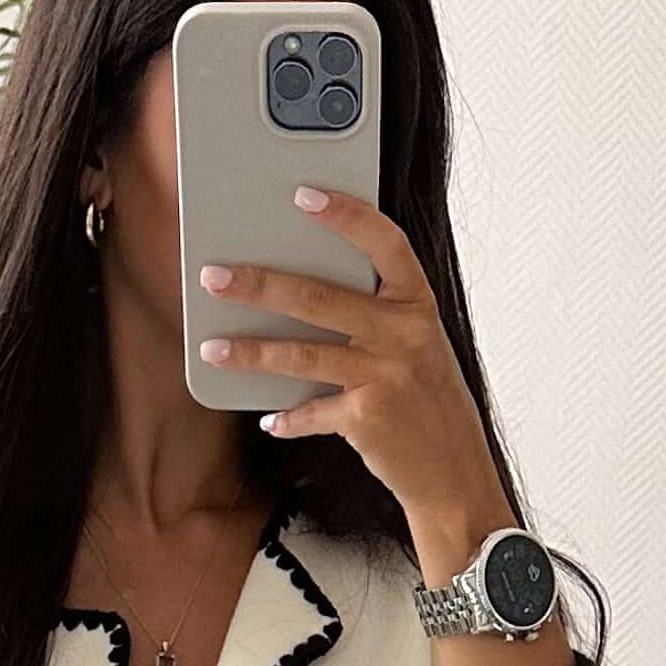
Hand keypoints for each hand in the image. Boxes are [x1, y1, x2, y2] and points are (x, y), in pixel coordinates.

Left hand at [194, 181, 513, 577]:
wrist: (454, 470)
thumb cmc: (427, 399)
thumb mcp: (416, 344)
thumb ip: (376, 314)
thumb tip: (301, 291)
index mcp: (418, 304)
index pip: (384, 243)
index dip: (345, 215)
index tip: (304, 195)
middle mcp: (404, 334)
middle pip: (319, 297)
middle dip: (259, 285)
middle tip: (214, 276)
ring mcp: (385, 376)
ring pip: (302, 355)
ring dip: (250, 352)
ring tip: (212, 346)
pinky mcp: (366, 418)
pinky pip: (310, 412)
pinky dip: (286, 417)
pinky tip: (268, 418)